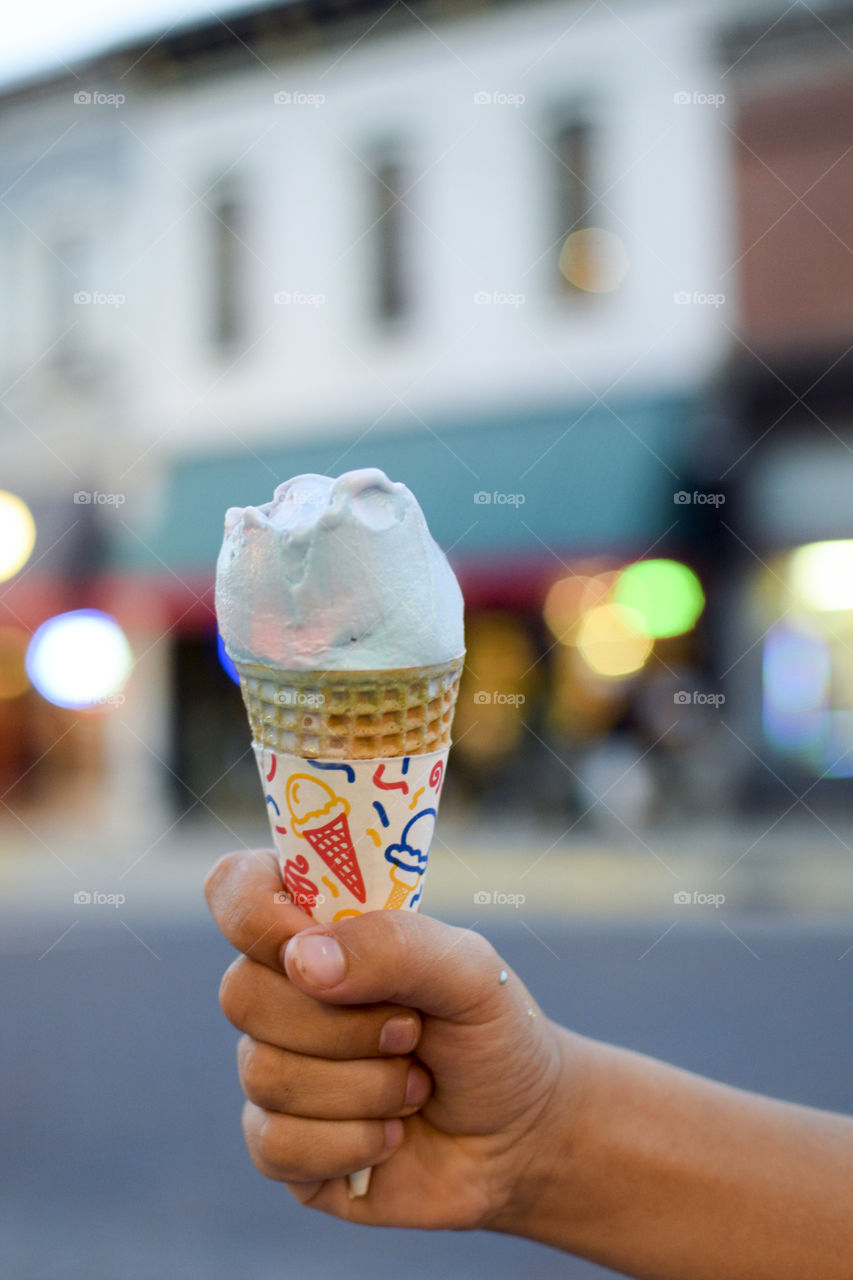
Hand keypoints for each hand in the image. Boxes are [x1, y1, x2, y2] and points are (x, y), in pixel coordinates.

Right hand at [204, 849, 575, 1229]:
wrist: (520, 1136)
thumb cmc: (492, 1033)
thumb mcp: (471, 971)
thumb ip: (395, 945)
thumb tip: (302, 959)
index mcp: (320, 927)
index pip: (237, 888)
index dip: (256, 914)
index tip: (309, 942)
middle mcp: (285, 992)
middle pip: (242, 993)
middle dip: (343, 1024)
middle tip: (411, 1030)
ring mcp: (276, 1068)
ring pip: (266, 1074)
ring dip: (365, 1087)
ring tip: (415, 1085)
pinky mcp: (280, 1146)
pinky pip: (275, 1144)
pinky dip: (351, 1143)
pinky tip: (391, 1136)